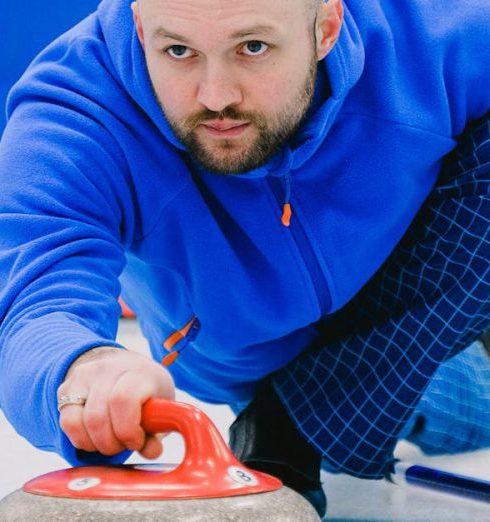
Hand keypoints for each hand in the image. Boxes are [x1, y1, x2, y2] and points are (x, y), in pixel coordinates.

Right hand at [57, 347, 174, 458]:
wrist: (124, 364)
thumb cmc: (147, 389)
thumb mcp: (162, 403)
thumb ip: (158, 431)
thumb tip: (152, 451)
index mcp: (137, 372)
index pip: (123, 400)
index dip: (128, 430)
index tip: (137, 440)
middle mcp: (107, 369)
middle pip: (97, 417)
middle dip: (111, 443)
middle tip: (123, 444)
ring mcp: (83, 377)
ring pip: (76, 422)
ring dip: (94, 444)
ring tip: (110, 441)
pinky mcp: (66, 388)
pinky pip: (66, 423)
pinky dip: (80, 439)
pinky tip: (95, 437)